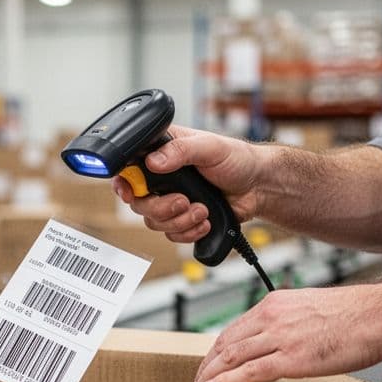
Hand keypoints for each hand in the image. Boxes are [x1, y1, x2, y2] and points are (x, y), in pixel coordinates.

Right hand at [112, 126, 268, 243]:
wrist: (258, 187)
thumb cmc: (237, 159)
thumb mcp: (209, 147)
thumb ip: (181, 150)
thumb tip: (154, 161)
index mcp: (163, 153)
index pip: (129, 167)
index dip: (124, 182)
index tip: (129, 192)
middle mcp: (162, 178)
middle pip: (139, 202)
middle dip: (162, 208)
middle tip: (183, 202)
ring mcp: (171, 200)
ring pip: (155, 222)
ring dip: (180, 221)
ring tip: (203, 210)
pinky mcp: (182, 219)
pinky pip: (172, 235)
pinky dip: (189, 232)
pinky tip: (205, 221)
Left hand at [190, 284, 381, 381]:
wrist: (381, 315)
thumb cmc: (358, 314)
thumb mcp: (313, 308)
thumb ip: (292, 321)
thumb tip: (285, 337)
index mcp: (276, 304)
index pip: (234, 329)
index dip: (216, 350)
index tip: (209, 363)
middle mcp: (271, 317)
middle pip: (225, 343)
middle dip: (206, 365)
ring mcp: (279, 338)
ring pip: (230, 358)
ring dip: (209, 377)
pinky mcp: (290, 359)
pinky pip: (248, 373)